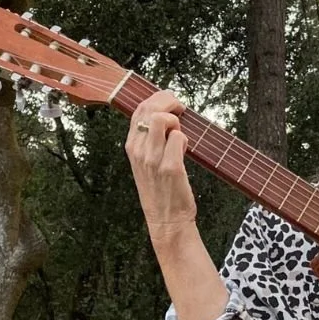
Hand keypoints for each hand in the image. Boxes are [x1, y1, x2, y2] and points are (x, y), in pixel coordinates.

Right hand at [125, 91, 196, 243]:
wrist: (166, 220)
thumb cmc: (160, 190)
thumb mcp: (146, 162)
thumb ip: (150, 139)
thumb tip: (163, 115)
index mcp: (132, 147)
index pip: (139, 110)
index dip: (157, 99)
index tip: (171, 102)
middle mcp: (139, 151)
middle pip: (149, 109)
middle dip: (168, 101)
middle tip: (180, 109)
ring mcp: (153, 159)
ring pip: (161, 120)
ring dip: (176, 122)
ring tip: (179, 133)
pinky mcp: (170, 168)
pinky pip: (179, 138)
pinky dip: (186, 139)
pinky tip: (185, 150)